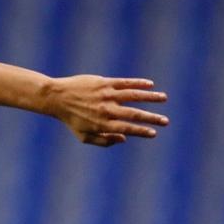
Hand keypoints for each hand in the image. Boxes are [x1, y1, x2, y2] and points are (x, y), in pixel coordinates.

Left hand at [43, 76, 168, 145]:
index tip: (154, 133)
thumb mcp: (83, 136)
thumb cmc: (71, 119)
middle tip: (166, 121)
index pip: (127, 129)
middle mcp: (106, 110)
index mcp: (102, 124)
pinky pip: (125, 83)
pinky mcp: (104, 83)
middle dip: (152, 118)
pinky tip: (150, 84)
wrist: (57, 98)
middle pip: (134, 114)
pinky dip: (139, 83)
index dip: (141, 131)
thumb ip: (103, 141)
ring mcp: (106, 95)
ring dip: (151, 97)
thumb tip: (124, 138)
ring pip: (134, 95)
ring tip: (164, 98)